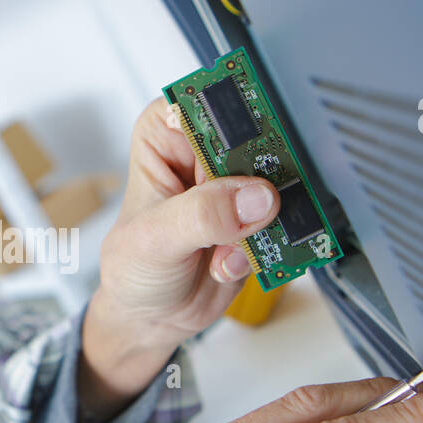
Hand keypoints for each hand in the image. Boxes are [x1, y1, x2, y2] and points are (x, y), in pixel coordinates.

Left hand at [76, 97, 280, 419]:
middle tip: (249, 214)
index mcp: (166, 134)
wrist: (152, 316)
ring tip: (224, 252)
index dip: (234, 125)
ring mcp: (237, 183)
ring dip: (263, 222)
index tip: (250, 155)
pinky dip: (269, 244)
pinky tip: (231, 264)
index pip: (209, 106)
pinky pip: (288, 217)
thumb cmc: (133, 269)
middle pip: (256, 138)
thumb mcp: (154, 240)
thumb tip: (254, 197)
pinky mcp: (261, 215)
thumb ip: (202, 215)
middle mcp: (204, 150)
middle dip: (258, 182)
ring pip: (280, 179)